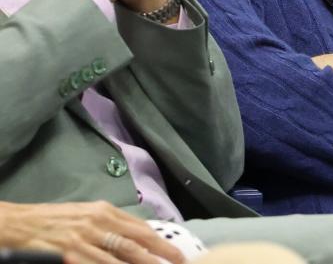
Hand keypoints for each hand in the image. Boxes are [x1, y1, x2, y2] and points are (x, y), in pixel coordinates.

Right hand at [0, 200, 184, 262]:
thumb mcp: (86, 215)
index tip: (177, 254)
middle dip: (158, 257)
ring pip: (118, 259)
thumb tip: (136, 237)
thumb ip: (110, 224)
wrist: (17, 223)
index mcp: (103, 212)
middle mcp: (96, 224)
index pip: (140, 229)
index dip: (160, 243)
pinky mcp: (68, 254)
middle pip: (134, 244)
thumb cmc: (52, 220)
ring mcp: (81, 241)